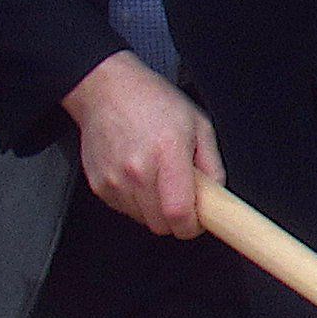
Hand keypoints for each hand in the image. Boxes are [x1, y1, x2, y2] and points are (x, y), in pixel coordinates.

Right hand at [61, 50, 221, 238]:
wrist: (107, 91)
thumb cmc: (152, 102)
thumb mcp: (198, 124)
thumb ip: (213, 164)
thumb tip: (217, 196)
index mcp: (167, 152)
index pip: (179, 213)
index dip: (191, 226)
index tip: (196, 221)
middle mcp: (138, 169)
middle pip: (161, 224)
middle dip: (175, 217)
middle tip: (179, 193)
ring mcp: (115, 180)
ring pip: (142, 220)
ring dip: (154, 209)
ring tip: (156, 177)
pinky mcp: (99, 186)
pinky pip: (124, 209)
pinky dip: (135, 201)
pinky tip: (138, 175)